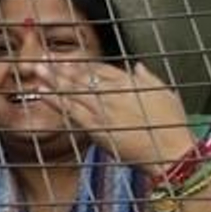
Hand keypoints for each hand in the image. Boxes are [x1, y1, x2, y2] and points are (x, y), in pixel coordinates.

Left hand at [40, 60, 194, 171]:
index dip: (81, 65)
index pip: (101, 69)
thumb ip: (148, 78)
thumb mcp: (166, 93)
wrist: (174, 152)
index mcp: (131, 83)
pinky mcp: (97, 128)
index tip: (66, 60)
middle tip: (42, 58)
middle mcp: (115, 92)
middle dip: (61, 67)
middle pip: (83, 76)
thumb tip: (138, 66)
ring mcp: (105, 110)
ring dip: (53, 79)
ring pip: (74, 91)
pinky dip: (55, 101)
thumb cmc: (174, 126)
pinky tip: (41, 92)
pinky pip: (71, 111)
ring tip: (36, 70)